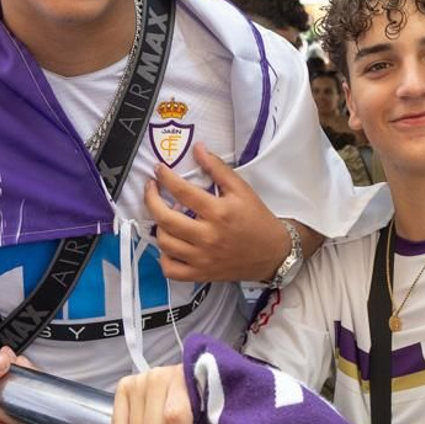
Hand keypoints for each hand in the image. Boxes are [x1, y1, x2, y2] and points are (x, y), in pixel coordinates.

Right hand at [0, 347, 48, 423]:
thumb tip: (3, 361)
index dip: (45, 410)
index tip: (34, 382)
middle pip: (35, 420)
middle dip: (32, 390)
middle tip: (18, 362)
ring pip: (24, 413)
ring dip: (21, 387)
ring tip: (9, 361)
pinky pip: (12, 410)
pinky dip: (11, 390)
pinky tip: (0, 371)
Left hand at [147, 142, 294, 282]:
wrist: (273, 253)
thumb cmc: (257, 219)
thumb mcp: (242, 189)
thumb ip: (217, 168)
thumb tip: (197, 149)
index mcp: (219, 212)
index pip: (182, 191)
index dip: (165, 177)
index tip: (159, 170)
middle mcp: (208, 236)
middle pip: (165, 218)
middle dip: (151, 199)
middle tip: (151, 189)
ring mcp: (202, 258)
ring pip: (164, 243)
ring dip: (158, 226)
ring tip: (165, 216)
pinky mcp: (201, 274)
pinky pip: (170, 270)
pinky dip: (164, 257)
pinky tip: (170, 245)